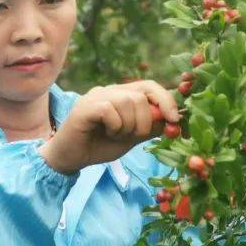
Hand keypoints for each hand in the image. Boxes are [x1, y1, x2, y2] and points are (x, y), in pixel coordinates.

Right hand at [38, 80, 180, 174]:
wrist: (70, 158)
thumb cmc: (99, 146)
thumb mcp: (132, 137)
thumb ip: (150, 127)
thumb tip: (173, 121)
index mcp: (122, 94)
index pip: (150, 87)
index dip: (166, 101)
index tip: (174, 120)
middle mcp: (110, 90)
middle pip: (141, 96)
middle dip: (145, 121)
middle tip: (132, 136)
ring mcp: (96, 96)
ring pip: (128, 102)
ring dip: (128, 126)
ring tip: (115, 135)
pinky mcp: (85, 107)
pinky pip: (110, 111)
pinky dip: (115, 126)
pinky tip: (105, 133)